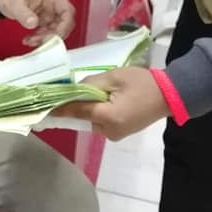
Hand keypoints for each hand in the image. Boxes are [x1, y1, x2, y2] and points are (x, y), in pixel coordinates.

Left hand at [0, 0, 74, 41]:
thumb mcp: (14, 2)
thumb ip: (24, 13)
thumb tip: (33, 24)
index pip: (67, 11)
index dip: (65, 25)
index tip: (55, 36)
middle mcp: (52, 4)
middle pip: (64, 22)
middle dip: (54, 34)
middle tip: (40, 41)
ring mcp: (48, 12)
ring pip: (56, 29)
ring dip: (45, 38)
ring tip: (30, 40)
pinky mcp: (43, 19)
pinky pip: (47, 31)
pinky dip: (40, 38)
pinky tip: (29, 39)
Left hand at [54, 67, 169, 140]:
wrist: (170, 95)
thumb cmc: (143, 83)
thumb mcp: (114, 77)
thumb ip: (91, 84)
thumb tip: (74, 90)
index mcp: (108, 117)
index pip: (77, 111)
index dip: (60, 107)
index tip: (42, 106)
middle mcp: (109, 131)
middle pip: (84, 116)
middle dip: (80, 103)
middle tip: (86, 87)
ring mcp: (115, 135)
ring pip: (92, 119)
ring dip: (91, 107)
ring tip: (107, 92)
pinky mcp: (120, 133)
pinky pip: (102, 122)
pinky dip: (100, 112)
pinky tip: (110, 100)